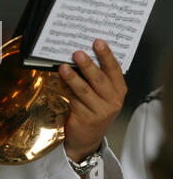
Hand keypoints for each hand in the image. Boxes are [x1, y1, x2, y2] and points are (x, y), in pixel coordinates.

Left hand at [58, 39, 126, 162]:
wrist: (87, 137)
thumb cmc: (93, 109)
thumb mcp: (100, 94)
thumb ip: (95, 77)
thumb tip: (78, 55)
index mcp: (118, 90)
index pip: (114, 70)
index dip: (106, 55)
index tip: (98, 42)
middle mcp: (113, 101)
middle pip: (99, 79)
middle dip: (88, 65)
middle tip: (77, 53)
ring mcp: (100, 111)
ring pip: (84, 90)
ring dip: (73, 77)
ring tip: (63, 67)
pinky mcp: (86, 118)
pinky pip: (73, 99)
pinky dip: (65, 88)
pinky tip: (60, 79)